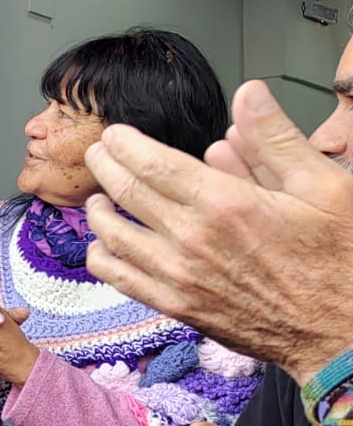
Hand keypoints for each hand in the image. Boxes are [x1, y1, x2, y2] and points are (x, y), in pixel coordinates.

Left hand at [83, 80, 352, 381]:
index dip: (124, 143)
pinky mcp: (176, 306)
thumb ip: (277, 138)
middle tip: (98, 153)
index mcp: (224, 204)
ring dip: (97, 210)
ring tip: (97, 197)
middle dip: (104, 165)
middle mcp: (192, 239)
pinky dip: (103, 257)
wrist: (340, 331)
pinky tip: (105, 245)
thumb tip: (248, 94)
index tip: (114, 133)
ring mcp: (179, 276)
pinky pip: (120, 278)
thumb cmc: (337, 260)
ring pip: (113, 235)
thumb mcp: (323, 186)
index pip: (152, 162)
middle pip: (124, 192)